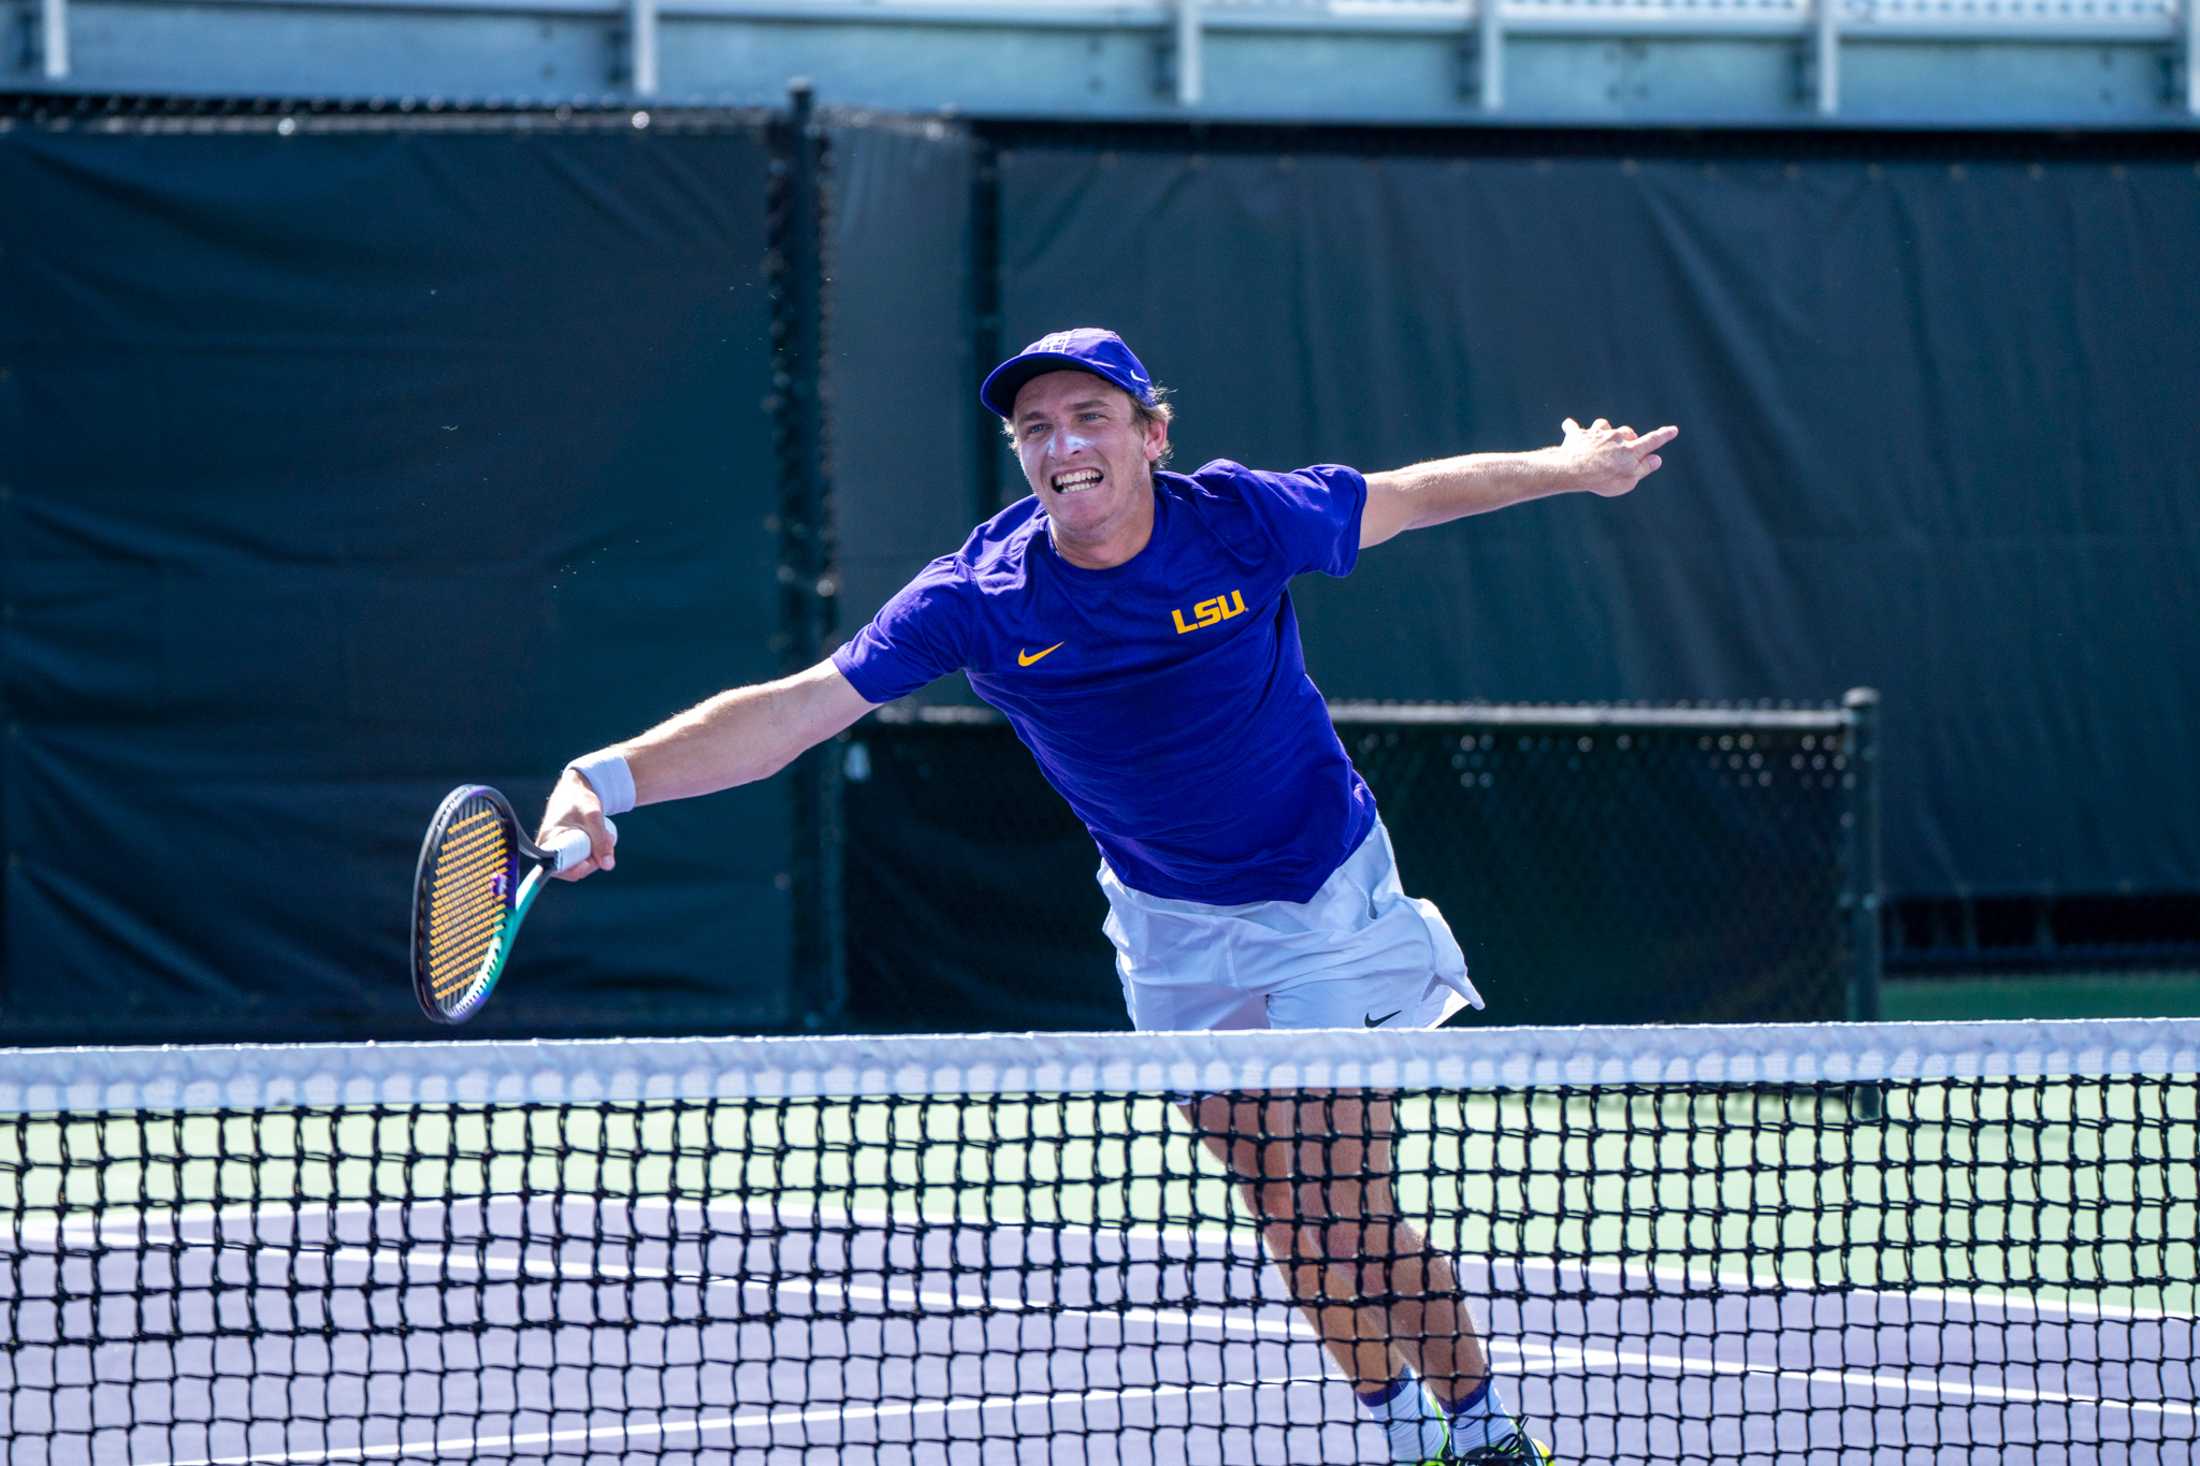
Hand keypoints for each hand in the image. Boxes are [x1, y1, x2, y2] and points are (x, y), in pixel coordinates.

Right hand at [538, 769, 617, 881]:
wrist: (576, 791)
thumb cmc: (579, 800)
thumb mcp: (593, 818)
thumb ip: (601, 841)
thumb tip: (608, 866)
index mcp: (547, 843)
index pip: (562, 870)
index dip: (583, 867)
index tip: (597, 856)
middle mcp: (548, 851)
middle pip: (575, 870)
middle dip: (595, 858)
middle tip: (608, 839)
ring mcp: (557, 852)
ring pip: (582, 865)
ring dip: (597, 854)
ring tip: (606, 835)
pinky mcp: (566, 851)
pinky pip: (582, 859)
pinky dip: (594, 851)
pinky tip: (601, 838)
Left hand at [1560, 417, 1678, 497]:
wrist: (1574, 470)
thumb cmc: (1603, 479)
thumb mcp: (1629, 481)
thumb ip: (1643, 469)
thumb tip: (1657, 459)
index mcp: (1630, 450)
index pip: (1652, 441)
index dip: (1664, 436)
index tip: (1673, 429)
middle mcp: (1615, 437)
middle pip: (1627, 432)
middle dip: (1629, 437)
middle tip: (1626, 448)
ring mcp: (1596, 434)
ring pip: (1603, 425)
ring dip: (1604, 431)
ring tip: (1601, 440)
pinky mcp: (1577, 435)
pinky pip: (1573, 428)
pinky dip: (1572, 428)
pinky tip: (1569, 427)